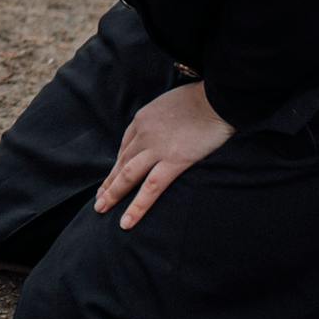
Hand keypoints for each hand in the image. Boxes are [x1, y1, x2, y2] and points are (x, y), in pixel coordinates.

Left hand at [93, 82, 232, 229]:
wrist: (218, 96)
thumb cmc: (202, 98)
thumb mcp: (171, 102)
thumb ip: (163, 119)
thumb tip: (167, 130)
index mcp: (143, 119)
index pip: (126, 145)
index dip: (118, 163)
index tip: (114, 176)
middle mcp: (144, 134)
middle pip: (122, 162)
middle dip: (109, 182)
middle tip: (99, 199)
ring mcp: (157, 148)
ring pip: (128, 176)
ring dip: (113, 194)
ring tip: (102, 210)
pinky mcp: (174, 161)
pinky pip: (151, 188)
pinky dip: (137, 206)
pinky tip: (127, 222)